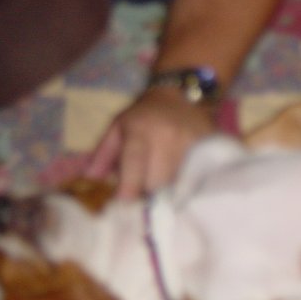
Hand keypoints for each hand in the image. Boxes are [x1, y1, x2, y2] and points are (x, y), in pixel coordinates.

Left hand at [85, 88, 214, 198]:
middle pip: (157, 180)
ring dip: (167, 188)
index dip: (128, 187)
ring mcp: (192, 142)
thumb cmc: (144, 115)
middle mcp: (168, 136)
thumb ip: (103, 153)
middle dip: (148, 189)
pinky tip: (181, 178)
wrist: (181, 96)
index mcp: (141, 130)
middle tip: (145, 186)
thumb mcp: (118, 126)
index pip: (134, 163)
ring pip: (177, 182)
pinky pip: (196, 176)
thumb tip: (91, 177)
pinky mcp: (209, 147)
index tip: (124, 203)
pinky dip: (187, 182)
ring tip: (162, 180)